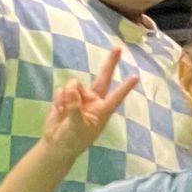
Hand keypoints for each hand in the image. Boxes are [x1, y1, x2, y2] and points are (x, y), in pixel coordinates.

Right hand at [39, 49, 136, 167]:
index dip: (125, 88)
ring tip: (65, 112)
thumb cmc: (72, 140)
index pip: (115, 97)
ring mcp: (80, 97)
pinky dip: (58, 100)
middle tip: (118, 48)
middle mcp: (94, 101)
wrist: (56, 144)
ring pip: (74, 84)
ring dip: (67, 96)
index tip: (135, 77)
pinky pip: (62, 90)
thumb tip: (71, 88)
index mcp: (102, 111)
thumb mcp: (77, 127)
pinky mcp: (66, 96)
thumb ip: (75, 108)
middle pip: (103, 78)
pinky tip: (59, 111)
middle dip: (110, 63)